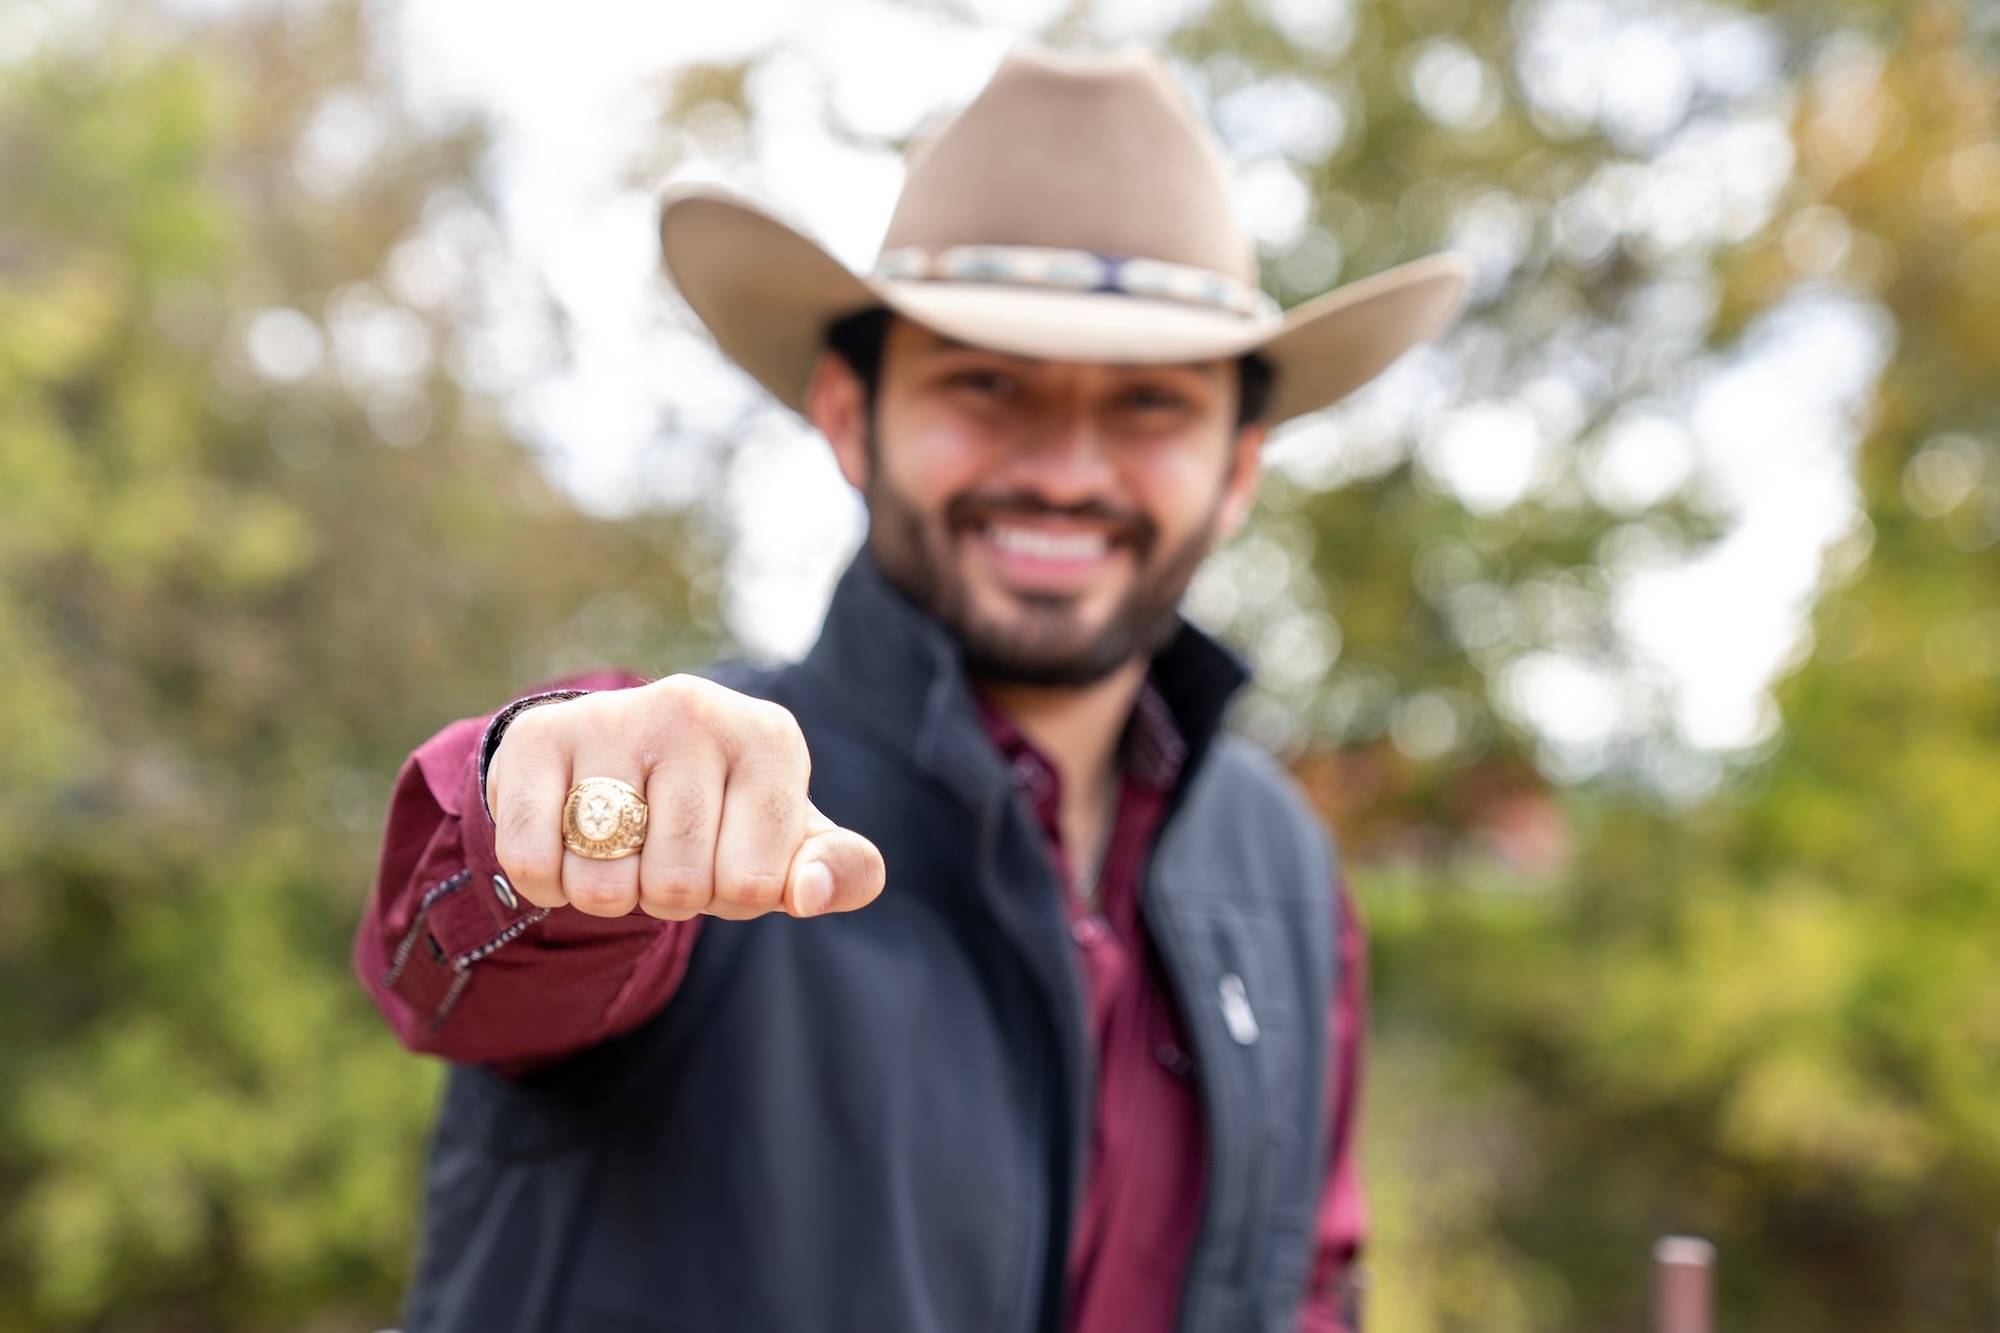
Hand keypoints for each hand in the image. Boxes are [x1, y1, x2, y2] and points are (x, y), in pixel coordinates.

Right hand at [484, 675, 884, 920]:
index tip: (727, 857)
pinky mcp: (540, 735)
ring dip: (607, 895)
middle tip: (665, 854)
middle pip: (677, 886)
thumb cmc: (723, 816)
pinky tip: (565, 847)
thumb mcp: (792, 843)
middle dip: (668, 898)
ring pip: (604, 882)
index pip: (754, 884)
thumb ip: (838, 872)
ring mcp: (614, 716)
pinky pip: (533, 863)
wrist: (616, 761)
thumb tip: (807, 894)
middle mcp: (696, 709)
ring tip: (620, 847)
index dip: (734, 898)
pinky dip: (547, 885)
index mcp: (770, 737)